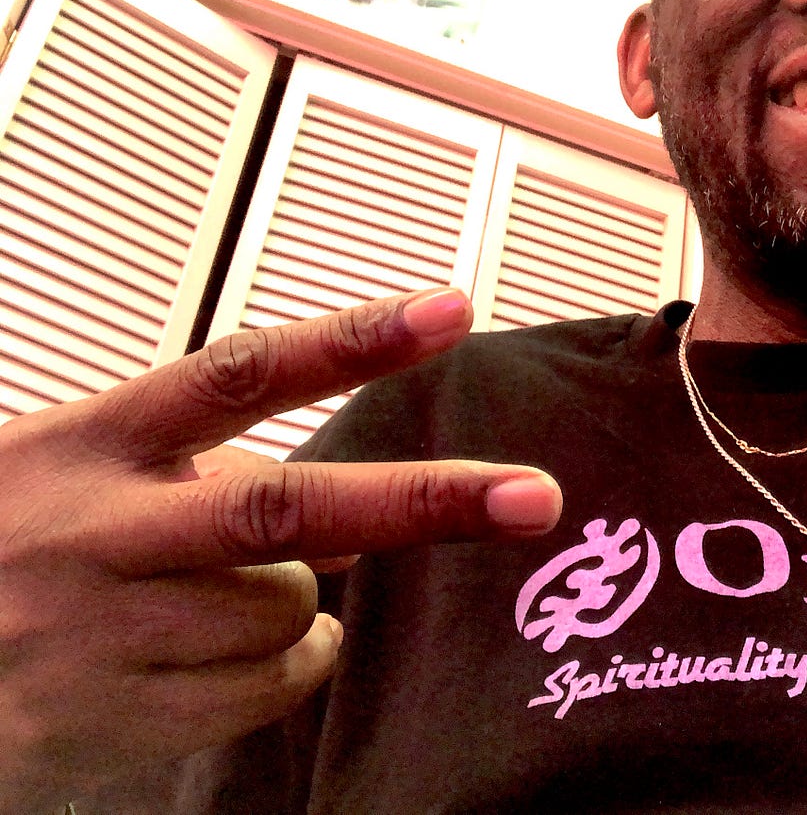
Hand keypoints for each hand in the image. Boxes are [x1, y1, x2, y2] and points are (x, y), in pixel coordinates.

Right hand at [0, 288, 560, 811]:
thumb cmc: (14, 544)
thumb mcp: (84, 472)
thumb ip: (213, 470)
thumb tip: (369, 504)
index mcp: (97, 440)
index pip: (242, 373)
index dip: (354, 339)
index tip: (454, 309)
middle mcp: (100, 529)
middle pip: (287, 510)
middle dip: (423, 502)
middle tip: (534, 498)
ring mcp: (102, 630)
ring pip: (289, 610)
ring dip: (301, 605)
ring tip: (222, 599)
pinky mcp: (109, 717)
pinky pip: (266, 689)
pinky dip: (282, 669)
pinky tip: (215, 657)